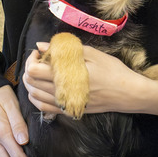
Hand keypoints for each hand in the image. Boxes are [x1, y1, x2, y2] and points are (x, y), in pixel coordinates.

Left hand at [24, 42, 157, 115]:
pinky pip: (44, 107)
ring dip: (31, 83)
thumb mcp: (92, 54)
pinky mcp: (70, 111)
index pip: (35, 70)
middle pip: (32, 83)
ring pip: (35, 96)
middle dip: (29, 69)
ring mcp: (66, 103)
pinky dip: (36, 97)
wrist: (127, 94)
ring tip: (38, 72)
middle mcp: (63, 92)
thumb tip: (42, 46)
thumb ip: (65, 50)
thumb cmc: (112, 70)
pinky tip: (39, 89)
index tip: (39, 52)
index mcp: (68, 75)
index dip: (32, 59)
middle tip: (39, 60)